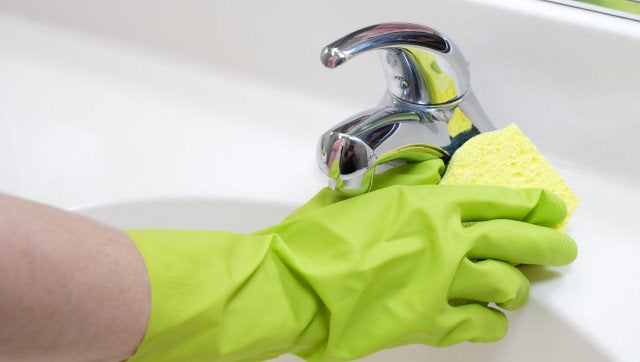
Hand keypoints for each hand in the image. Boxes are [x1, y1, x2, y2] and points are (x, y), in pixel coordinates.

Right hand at [254, 185, 576, 358]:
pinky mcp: (430, 323)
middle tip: (562, 248)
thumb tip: (430, 176)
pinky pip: (480, 325)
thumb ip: (402, 184)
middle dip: (548, 243)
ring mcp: (442, 284)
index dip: (530, 203)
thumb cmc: (315, 239)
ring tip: (518, 288)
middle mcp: (446, 242)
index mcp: (428, 205)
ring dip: (518, 287)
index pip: (497, 200)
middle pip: (517, 240)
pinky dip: (492, 323)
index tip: (548, 207)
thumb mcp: (359, 197)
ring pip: (506, 285)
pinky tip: (491, 320)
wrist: (292, 286)